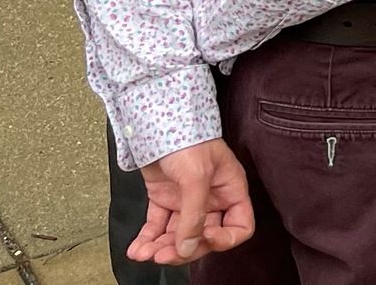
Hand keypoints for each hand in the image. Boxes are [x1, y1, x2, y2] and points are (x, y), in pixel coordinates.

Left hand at [128, 140, 255, 265]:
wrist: (157, 121)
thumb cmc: (188, 138)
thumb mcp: (196, 176)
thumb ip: (194, 215)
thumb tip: (188, 247)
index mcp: (229, 190)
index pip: (238, 226)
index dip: (223, 239)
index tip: (204, 238)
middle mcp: (210, 198)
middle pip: (203, 237)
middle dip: (182, 249)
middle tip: (165, 254)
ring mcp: (186, 200)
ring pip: (177, 235)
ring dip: (160, 248)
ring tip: (145, 252)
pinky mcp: (164, 199)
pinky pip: (157, 226)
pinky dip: (147, 239)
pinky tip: (137, 248)